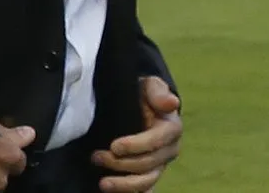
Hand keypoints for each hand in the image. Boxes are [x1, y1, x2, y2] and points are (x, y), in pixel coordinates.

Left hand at [91, 76, 181, 192]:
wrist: (138, 104)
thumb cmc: (143, 93)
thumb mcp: (149, 85)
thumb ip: (157, 92)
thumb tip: (171, 103)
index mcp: (171, 128)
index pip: (156, 141)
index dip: (136, 146)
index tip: (114, 146)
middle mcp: (169, 150)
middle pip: (148, 164)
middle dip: (121, 163)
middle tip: (96, 157)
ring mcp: (159, 164)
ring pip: (146, 181)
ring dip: (124, 184)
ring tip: (103, 183)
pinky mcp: (149, 174)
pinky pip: (144, 190)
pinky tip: (114, 192)